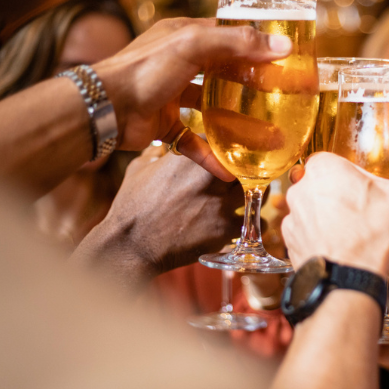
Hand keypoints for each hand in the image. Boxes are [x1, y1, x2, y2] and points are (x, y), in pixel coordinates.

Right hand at [75, 146, 244, 287]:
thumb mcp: (139, 169)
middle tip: (252, 172)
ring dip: (258, 192)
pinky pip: (253, 221)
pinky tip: (255, 222)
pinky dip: (257, 221)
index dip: (230, 149)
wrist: (131, 245)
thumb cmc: (131, 206)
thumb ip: (156, 154)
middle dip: (250, 168)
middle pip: (246, 164)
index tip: (233, 154)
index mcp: (190, 156)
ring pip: (255, 191)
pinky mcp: (224, 228)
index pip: (224, 142)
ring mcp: (220, 202)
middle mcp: (209, 176)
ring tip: (255, 194)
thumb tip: (163, 148)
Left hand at [92, 17, 293, 180]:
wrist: (105, 109)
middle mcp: (180, 63)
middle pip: (224, 74)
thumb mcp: (193, 46)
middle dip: (252, 86)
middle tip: (281, 98)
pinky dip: (211, 156)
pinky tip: (231, 170)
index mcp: (185, 36)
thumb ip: (237, 44)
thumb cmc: (144, 70)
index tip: (284, 58)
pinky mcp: (166, 124)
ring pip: (212, 109)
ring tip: (264, 135)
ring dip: (236, 123)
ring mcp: (173, 95)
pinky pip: (194, 142)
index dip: (255, 46)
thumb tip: (283, 46)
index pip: (228, 36)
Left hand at [281, 153, 388, 277]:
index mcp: (324, 167)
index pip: (336, 161)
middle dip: (342, 196)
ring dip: (330, 219)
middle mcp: (301, 189)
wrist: (347, 281)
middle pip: (324, 185)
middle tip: (366, 211)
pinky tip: (342, 250)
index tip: (368, 189)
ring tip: (355, 233)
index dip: (354, 175)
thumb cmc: (374, 235)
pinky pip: (307, 236)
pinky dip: (322, 241)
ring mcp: (292, 218)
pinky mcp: (289, 245)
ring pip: (314, 210)